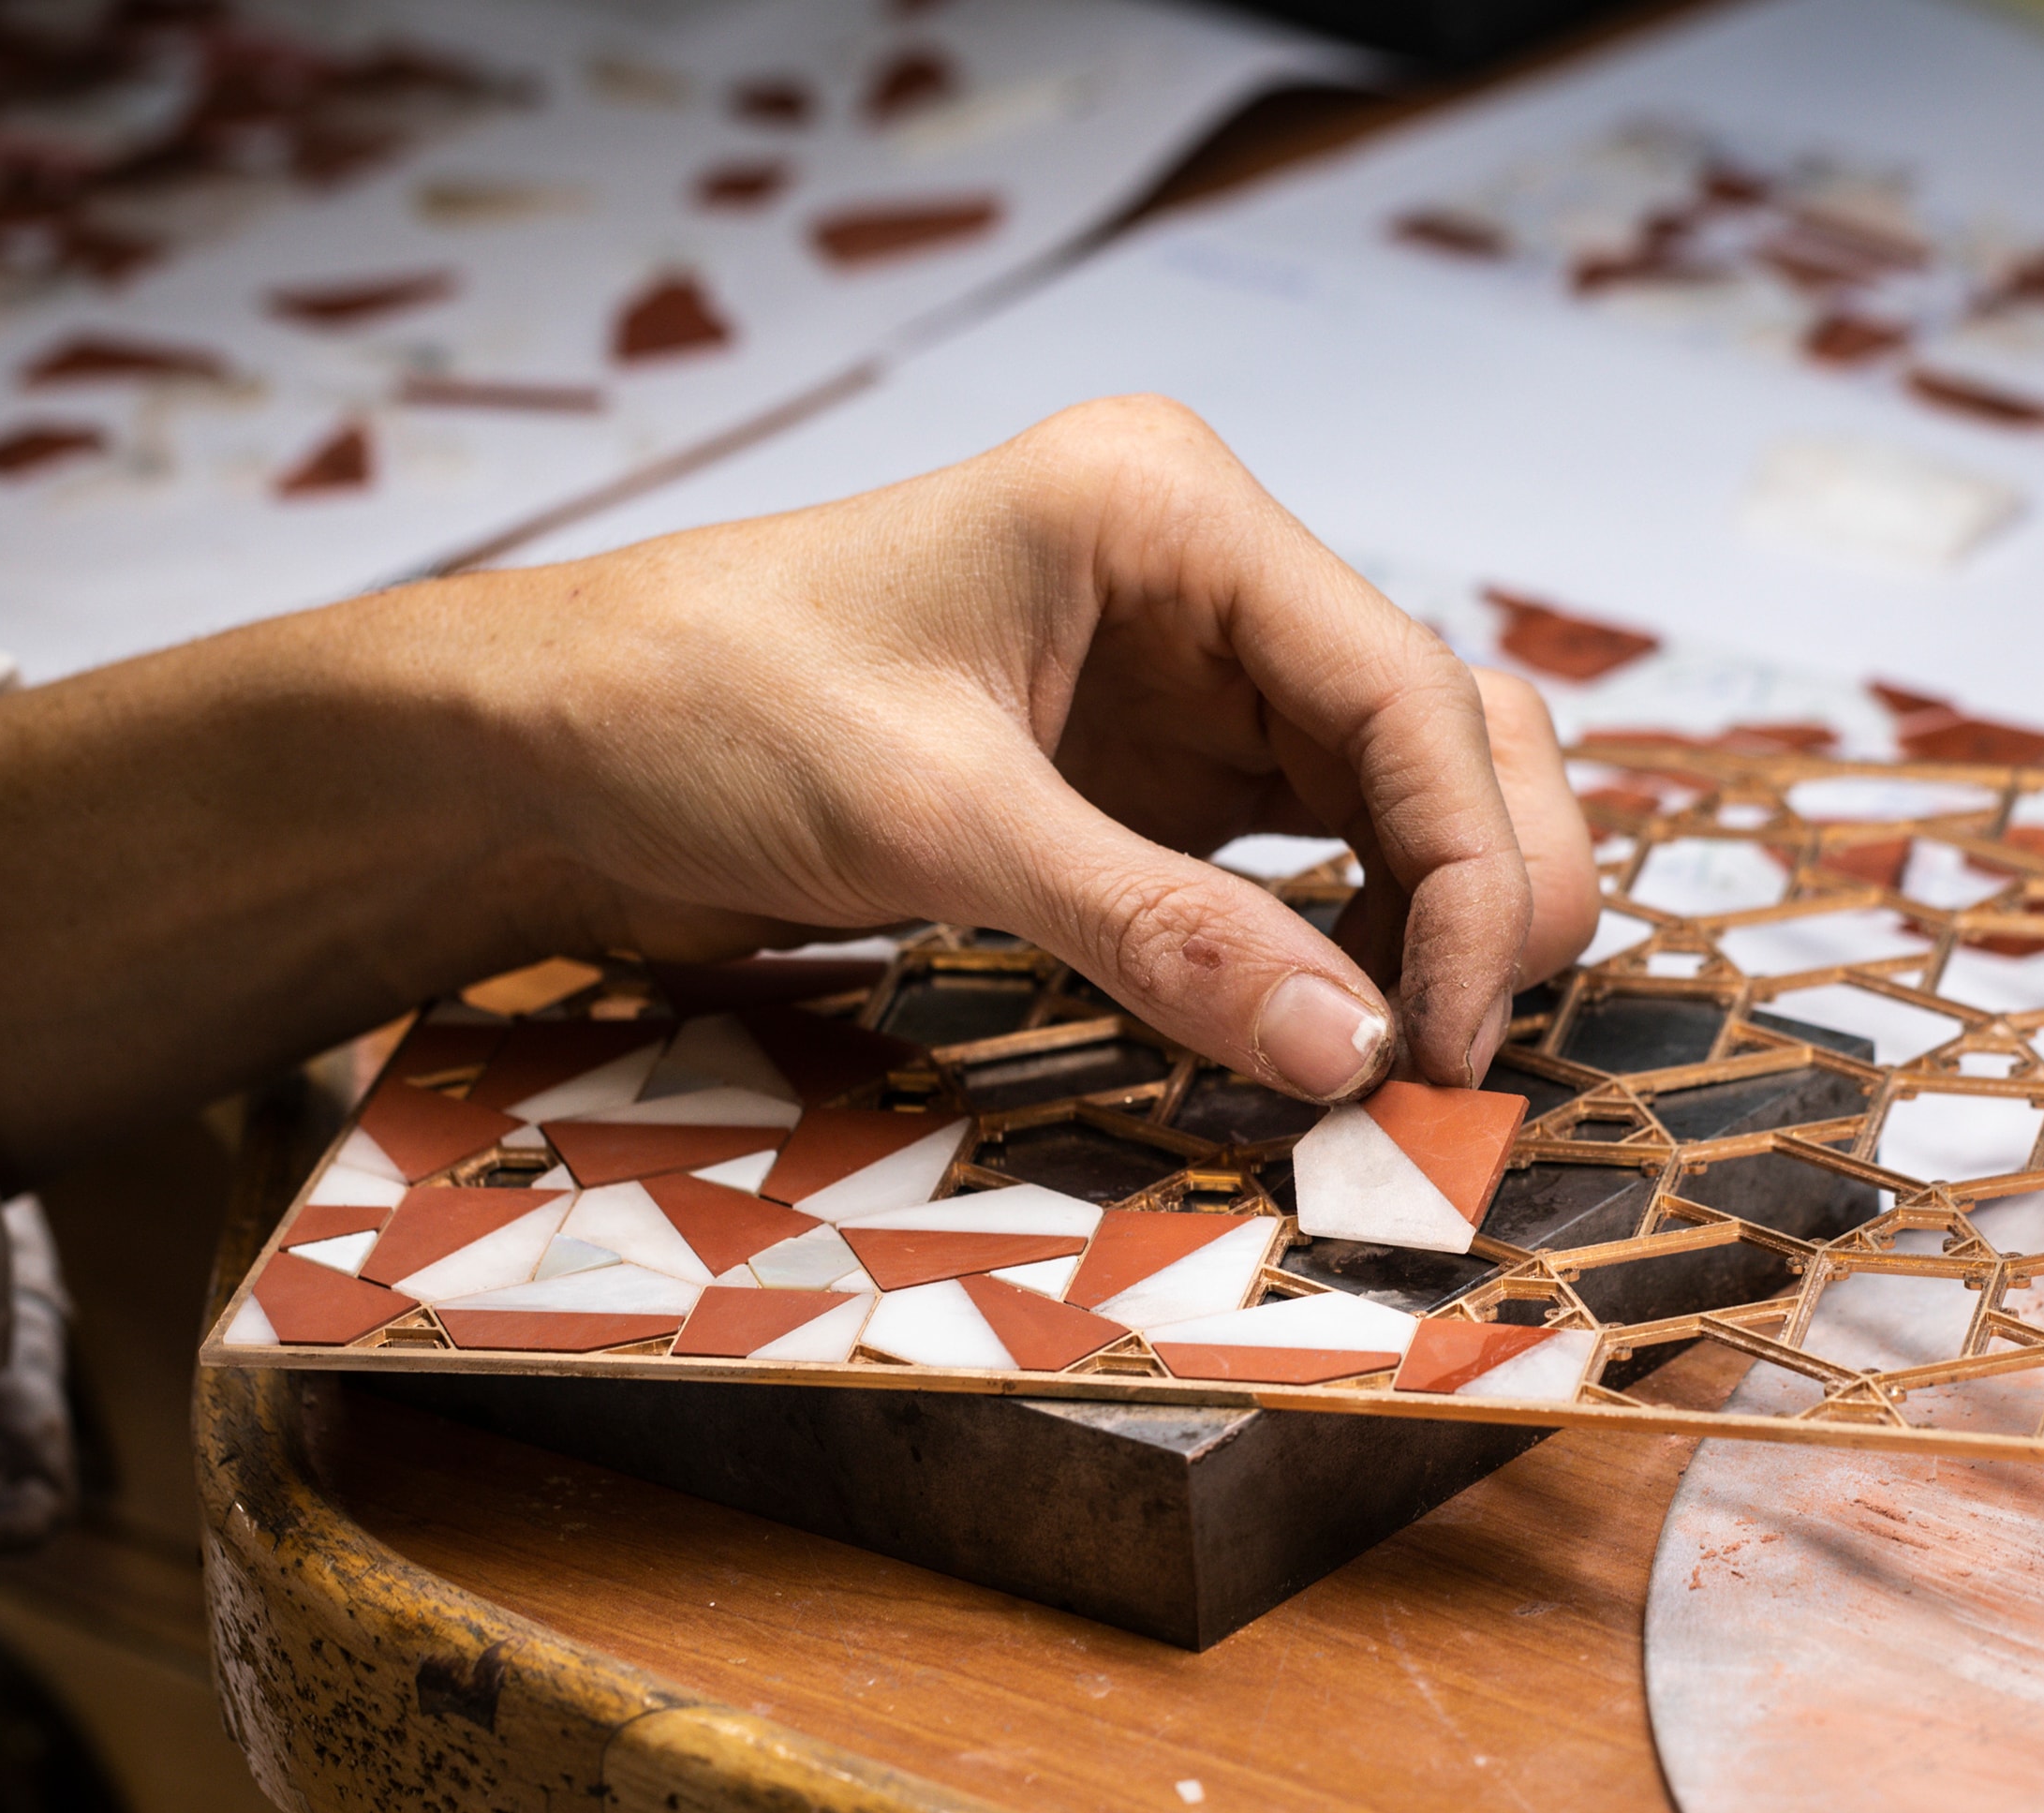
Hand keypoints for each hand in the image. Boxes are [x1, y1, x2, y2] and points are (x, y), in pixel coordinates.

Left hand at [478, 395, 1599, 1097]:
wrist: (559, 739)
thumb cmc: (707, 713)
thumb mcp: (935, 819)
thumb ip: (1156, 934)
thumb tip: (1352, 1058)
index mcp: (1173, 512)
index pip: (1407, 692)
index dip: (1466, 874)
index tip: (1439, 1041)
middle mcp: (1213, 578)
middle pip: (1450, 734)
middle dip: (1484, 896)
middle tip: (1446, 1069)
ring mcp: (1197, 675)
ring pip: (1411, 795)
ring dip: (1435, 927)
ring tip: (1396, 1068)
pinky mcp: (1163, 772)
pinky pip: (1318, 855)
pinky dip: (1350, 948)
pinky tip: (1326, 1036)